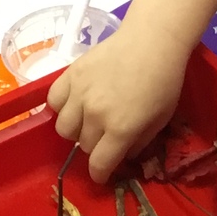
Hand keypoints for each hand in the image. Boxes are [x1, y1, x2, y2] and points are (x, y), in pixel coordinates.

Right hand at [50, 27, 188, 182]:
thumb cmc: (163, 80)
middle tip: (105, 137)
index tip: (101, 174)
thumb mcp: (161, 119)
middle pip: (83, 146)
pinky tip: (74, 103)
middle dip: (95, 147)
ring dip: (76, 130)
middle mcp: (95, 114)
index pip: (99, 165)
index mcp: (120, 128)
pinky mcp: (70, 75)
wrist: (151, 41)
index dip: (100, 175)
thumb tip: (122, 155)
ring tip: (87, 121)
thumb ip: (139, 143)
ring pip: (63, 128)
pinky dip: (61, 107)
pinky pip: (53, 102)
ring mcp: (79, 94)